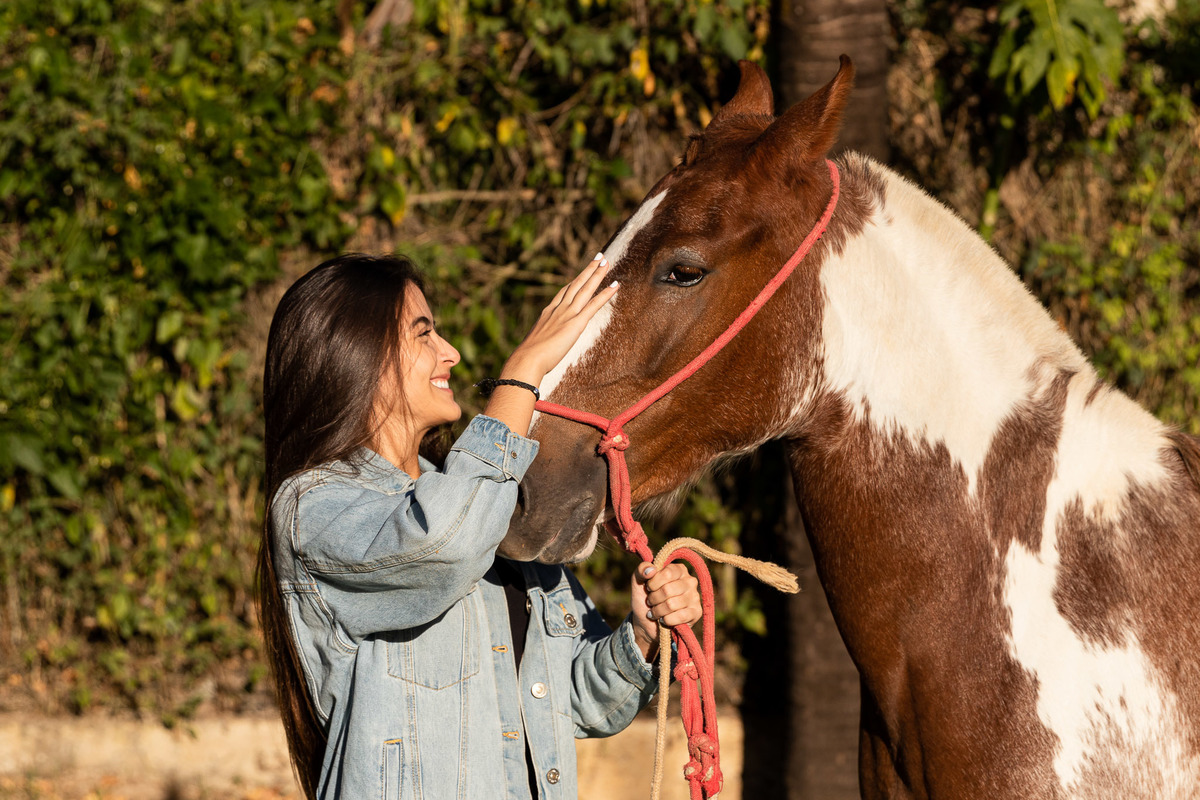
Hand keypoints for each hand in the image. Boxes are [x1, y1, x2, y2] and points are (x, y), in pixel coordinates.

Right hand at [501, 253, 617, 384]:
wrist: (528, 359)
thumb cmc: (528, 358)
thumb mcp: (534, 344)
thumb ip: (541, 341)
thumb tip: (539, 347)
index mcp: (548, 313)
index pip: (564, 292)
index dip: (574, 281)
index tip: (582, 274)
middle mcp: (558, 309)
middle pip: (576, 284)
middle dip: (588, 270)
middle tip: (599, 257)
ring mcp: (567, 314)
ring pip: (585, 289)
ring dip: (597, 274)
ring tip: (607, 262)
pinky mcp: (576, 323)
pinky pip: (594, 305)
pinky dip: (606, 294)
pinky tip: (616, 285)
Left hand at [630, 562, 701, 660]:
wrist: (646, 622)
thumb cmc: (644, 598)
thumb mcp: (638, 581)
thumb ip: (641, 570)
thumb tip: (651, 570)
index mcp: (678, 569)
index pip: (667, 573)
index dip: (653, 583)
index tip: (649, 588)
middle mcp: (690, 581)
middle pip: (668, 590)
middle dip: (654, 599)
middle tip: (651, 602)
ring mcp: (695, 597)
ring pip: (672, 604)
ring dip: (658, 611)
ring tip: (655, 611)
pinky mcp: (696, 613)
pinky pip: (679, 616)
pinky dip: (666, 620)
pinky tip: (663, 619)